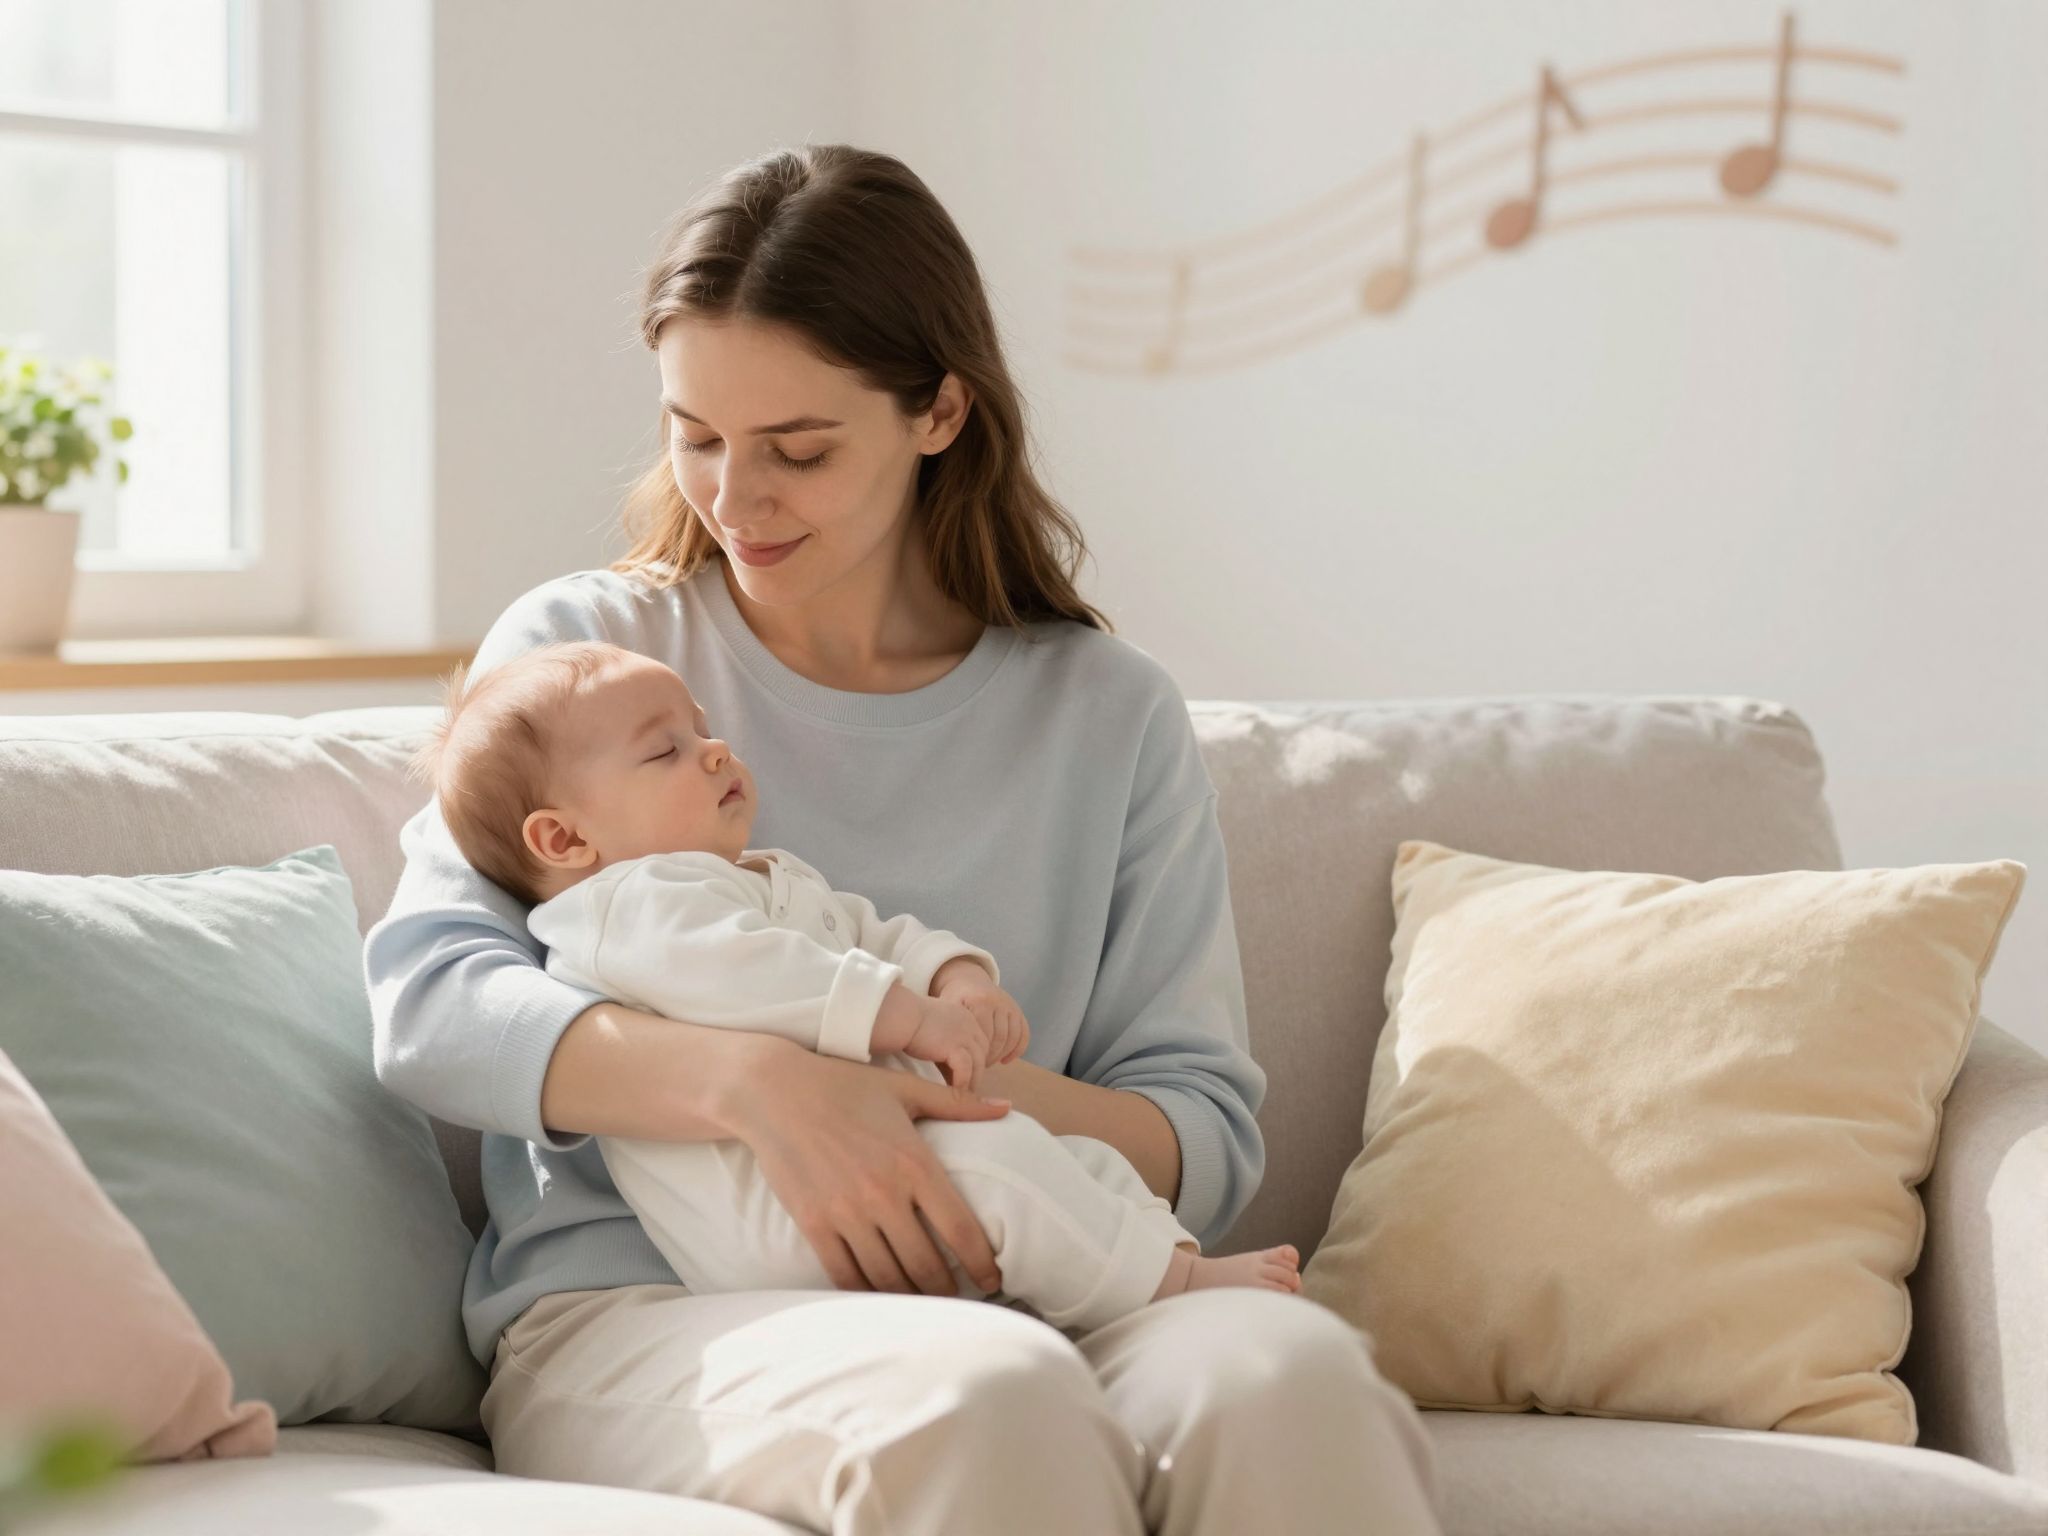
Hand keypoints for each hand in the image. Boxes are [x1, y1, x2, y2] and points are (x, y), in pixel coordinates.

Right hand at [735, 1044, 1010, 1295]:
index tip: (993, 1279)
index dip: (982, 1264)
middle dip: (949, 1291)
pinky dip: (866, 1294)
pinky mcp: (813, 1225)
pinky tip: (880, 1298)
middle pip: (927, 1265)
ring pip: (887, 1278)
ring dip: (910, 1298)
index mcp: (914, 1163)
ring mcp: (846, 1213)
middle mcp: (884, 1194)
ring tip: (925, 1306)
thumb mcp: (905, 1089)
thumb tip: (1007, 1107)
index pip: (961, 1230)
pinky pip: (845, 1276)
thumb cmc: (843, 1085)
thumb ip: (958, 1104)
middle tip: (960, 1300)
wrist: (773, 1091)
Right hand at [902, 996, 992, 1091]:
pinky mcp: (954, 1047)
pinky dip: (961, 1083)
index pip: (980, 1041)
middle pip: (982, 1053)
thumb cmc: (907, 1019)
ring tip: (963, 1095)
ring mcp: (964, 1035)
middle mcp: (969, 1024)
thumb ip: (944, 1035)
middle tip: (968, 1088)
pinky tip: (953, 1092)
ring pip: (977, 1064)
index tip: (968, 1073)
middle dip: (977, 1071)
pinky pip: (965, 1070)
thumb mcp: (934, 1023)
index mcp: (965, 1016)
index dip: (975, 1059)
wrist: (899, 1014)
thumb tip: (944, 1056)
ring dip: (971, 1081)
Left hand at [933, 969, 1030, 1067]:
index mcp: (980, 1001)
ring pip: (1013, 1037)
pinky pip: (1024, 1033)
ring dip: (1001, 1054)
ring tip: (988, 1063)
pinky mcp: (1017, 1010)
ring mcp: (1010, 1005)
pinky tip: (1005, 1060)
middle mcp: (998, 1001)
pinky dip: (1017, 1049)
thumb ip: (949, 1030)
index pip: (984, 1036)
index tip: (969, 1064)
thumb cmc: (954, 1000)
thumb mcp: (947, 1009)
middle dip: (990, 1056)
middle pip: (999, 1038)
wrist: (967, 980)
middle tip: (978, 1067)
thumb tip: (951, 1061)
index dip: (978, 1053)